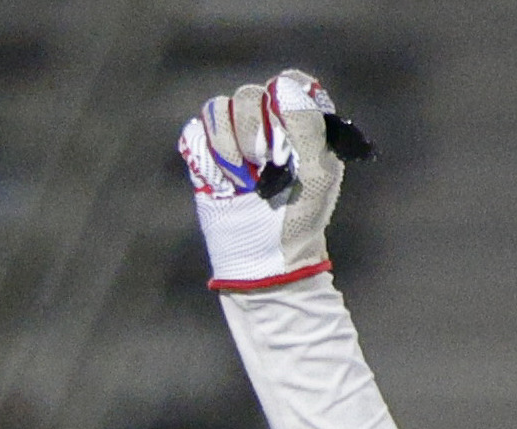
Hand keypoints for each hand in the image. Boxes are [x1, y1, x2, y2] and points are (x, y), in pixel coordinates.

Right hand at [177, 68, 370, 289]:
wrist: (266, 258)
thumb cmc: (300, 217)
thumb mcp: (319, 173)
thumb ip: (309, 125)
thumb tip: (282, 87)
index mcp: (298, 120)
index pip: (287, 83)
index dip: (282, 105)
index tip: (287, 141)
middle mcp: (266, 120)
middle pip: (249, 95)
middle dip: (256, 135)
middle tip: (266, 170)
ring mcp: (234, 135)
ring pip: (219, 109)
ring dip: (232, 148)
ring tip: (246, 182)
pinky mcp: (207, 153)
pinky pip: (198, 131)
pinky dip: (212, 157)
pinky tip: (227, 184)